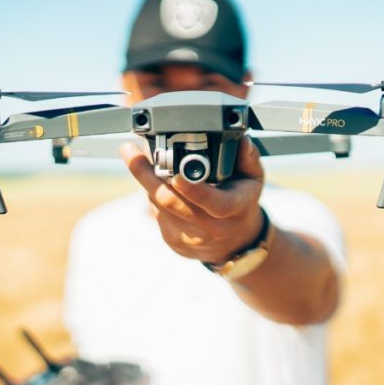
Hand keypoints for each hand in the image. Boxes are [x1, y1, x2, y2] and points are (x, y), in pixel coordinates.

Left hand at [120, 136, 264, 264]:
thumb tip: (241, 141)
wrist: (235, 243)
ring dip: (146, 179)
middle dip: (146, 174)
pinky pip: (155, 213)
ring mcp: (189, 238)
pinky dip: (153, 194)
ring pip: (157, 205)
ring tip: (137, 157)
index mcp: (232, 210)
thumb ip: (248, 158)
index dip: (192, 189)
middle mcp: (210, 228)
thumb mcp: (253, 180)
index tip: (174, 173)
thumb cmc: (242, 204)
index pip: (212, 202)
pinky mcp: (173, 242)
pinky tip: (156, 182)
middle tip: (130, 151)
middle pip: (170, 201)